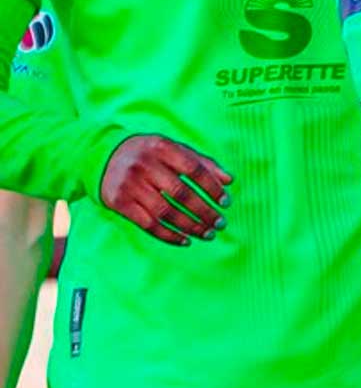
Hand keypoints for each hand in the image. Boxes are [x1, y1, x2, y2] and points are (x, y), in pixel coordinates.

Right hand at [98, 135, 231, 245]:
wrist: (103, 155)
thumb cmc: (150, 153)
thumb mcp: (175, 149)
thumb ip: (203, 163)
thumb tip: (230, 181)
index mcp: (162, 147)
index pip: (194, 170)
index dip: (212, 187)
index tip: (226, 202)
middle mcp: (145, 165)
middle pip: (181, 194)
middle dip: (204, 212)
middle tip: (221, 224)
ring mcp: (130, 185)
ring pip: (166, 212)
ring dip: (190, 227)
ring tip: (207, 234)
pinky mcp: (119, 203)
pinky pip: (148, 224)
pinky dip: (169, 235)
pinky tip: (185, 240)